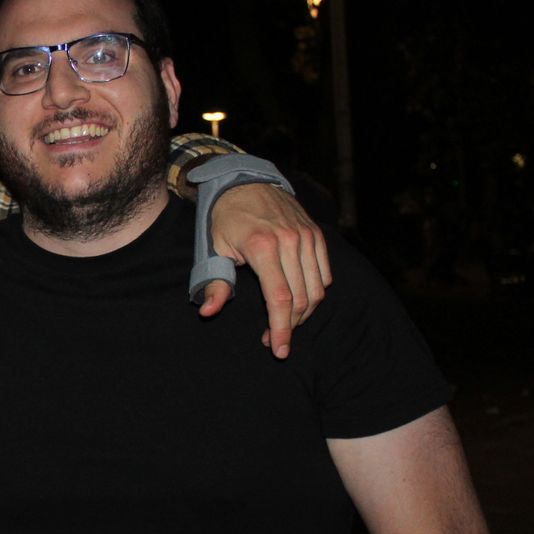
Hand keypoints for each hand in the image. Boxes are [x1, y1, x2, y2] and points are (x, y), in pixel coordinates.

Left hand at [202, 183, 331, 357]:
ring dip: (304, 314)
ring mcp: (307, 237)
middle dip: (290, 326)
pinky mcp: (316, 235)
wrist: (245, 182)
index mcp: (262, 247)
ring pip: (317, 289)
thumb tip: (208, 311)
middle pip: (301, 299)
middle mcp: (290, 241)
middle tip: (274, 340)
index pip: (280, 298)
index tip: (280, 351)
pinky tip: (298, 301)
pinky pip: (324, 275)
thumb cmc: (225, 219)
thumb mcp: (213, 249)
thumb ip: (215, 282)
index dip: (281, 329)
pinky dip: (315, 293)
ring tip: (284, 322)